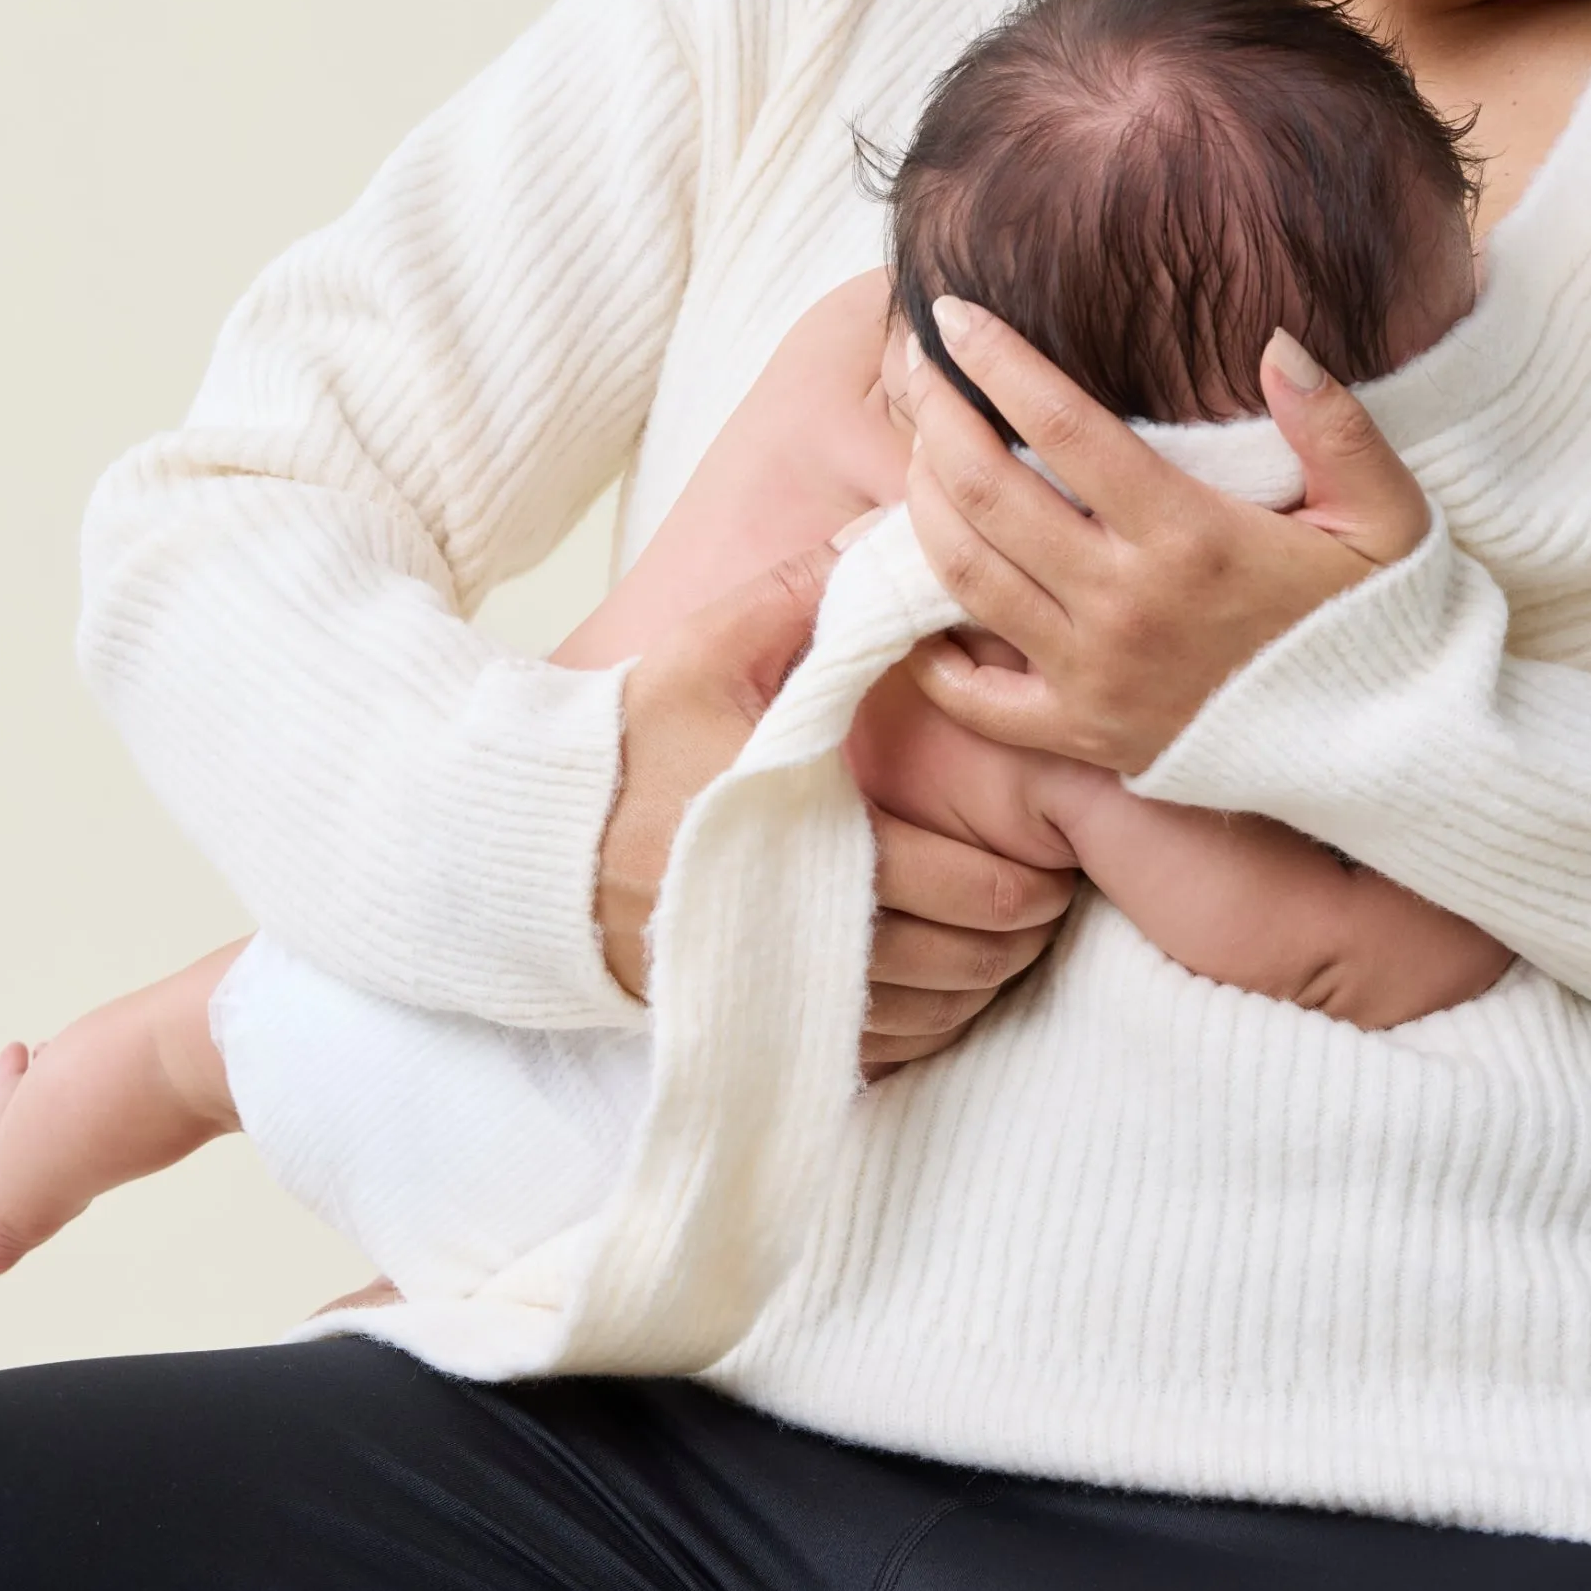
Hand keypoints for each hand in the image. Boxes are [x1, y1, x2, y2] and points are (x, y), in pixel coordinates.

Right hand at [596, 541, 1071, 1059]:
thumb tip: (895, 536)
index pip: (949, 880)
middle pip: (957, 955)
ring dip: (985, 981)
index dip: (1023, 874)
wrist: (533, 844)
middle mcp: (793, 920)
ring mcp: (774, 983)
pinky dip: (926, 1029)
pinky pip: (877, 1054)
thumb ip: (807, 592)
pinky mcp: (753, 1019)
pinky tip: (948, 989)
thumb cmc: (632, 740)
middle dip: (1022, 926)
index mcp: (800, 825)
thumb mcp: (709, 648)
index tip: (1057, 849)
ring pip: (927, 1013)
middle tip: (1054, 889)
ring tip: (1017, 937)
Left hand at [903, 304, 1432, 774]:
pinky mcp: (1082, 736)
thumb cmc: (1377, 622)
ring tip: (916, 456)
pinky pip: (976, 701)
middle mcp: (1126, 605)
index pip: (1065, 429)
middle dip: (936, 421)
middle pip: (991, 496)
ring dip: (922, 508)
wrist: (1384, 753)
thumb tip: (1277, 344)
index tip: (954, 315)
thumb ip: (1335, 425)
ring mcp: (1094, 676)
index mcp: (1191, 537)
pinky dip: (931, 652)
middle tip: (916, 373)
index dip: (998, 363)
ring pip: (966, 579)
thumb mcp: (1385, 515)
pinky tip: (917, 599)